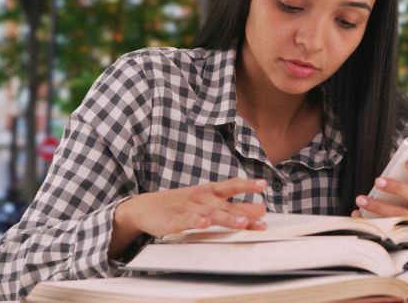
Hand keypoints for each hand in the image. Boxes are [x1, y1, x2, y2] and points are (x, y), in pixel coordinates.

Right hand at [109, 178, 266, 257]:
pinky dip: (196, 221)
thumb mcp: (205, 201)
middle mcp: (201, 198)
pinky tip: (204, 223)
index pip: (232, 185)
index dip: (248, 185)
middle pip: (226, 205)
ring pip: (211, 213)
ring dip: (227, 218)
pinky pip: (187, 221)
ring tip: (242, 223)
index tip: (263, 184)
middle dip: (244, 211)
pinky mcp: (174, 220)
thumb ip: (230, 206)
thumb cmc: (179, 204)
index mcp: (209, 191)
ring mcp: (188, 208)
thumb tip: (257, 212)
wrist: (144, 207)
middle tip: (261, 215)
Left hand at [351, 159, 407, 222]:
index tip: (407, 161)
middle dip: (398, 188)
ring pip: (401, 215)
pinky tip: (358, 214)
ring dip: (379, 207)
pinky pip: (388, 228)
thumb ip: (407, 177)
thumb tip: (386, 176)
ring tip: (361, 199)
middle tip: (378, 181)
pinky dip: (371, 220)